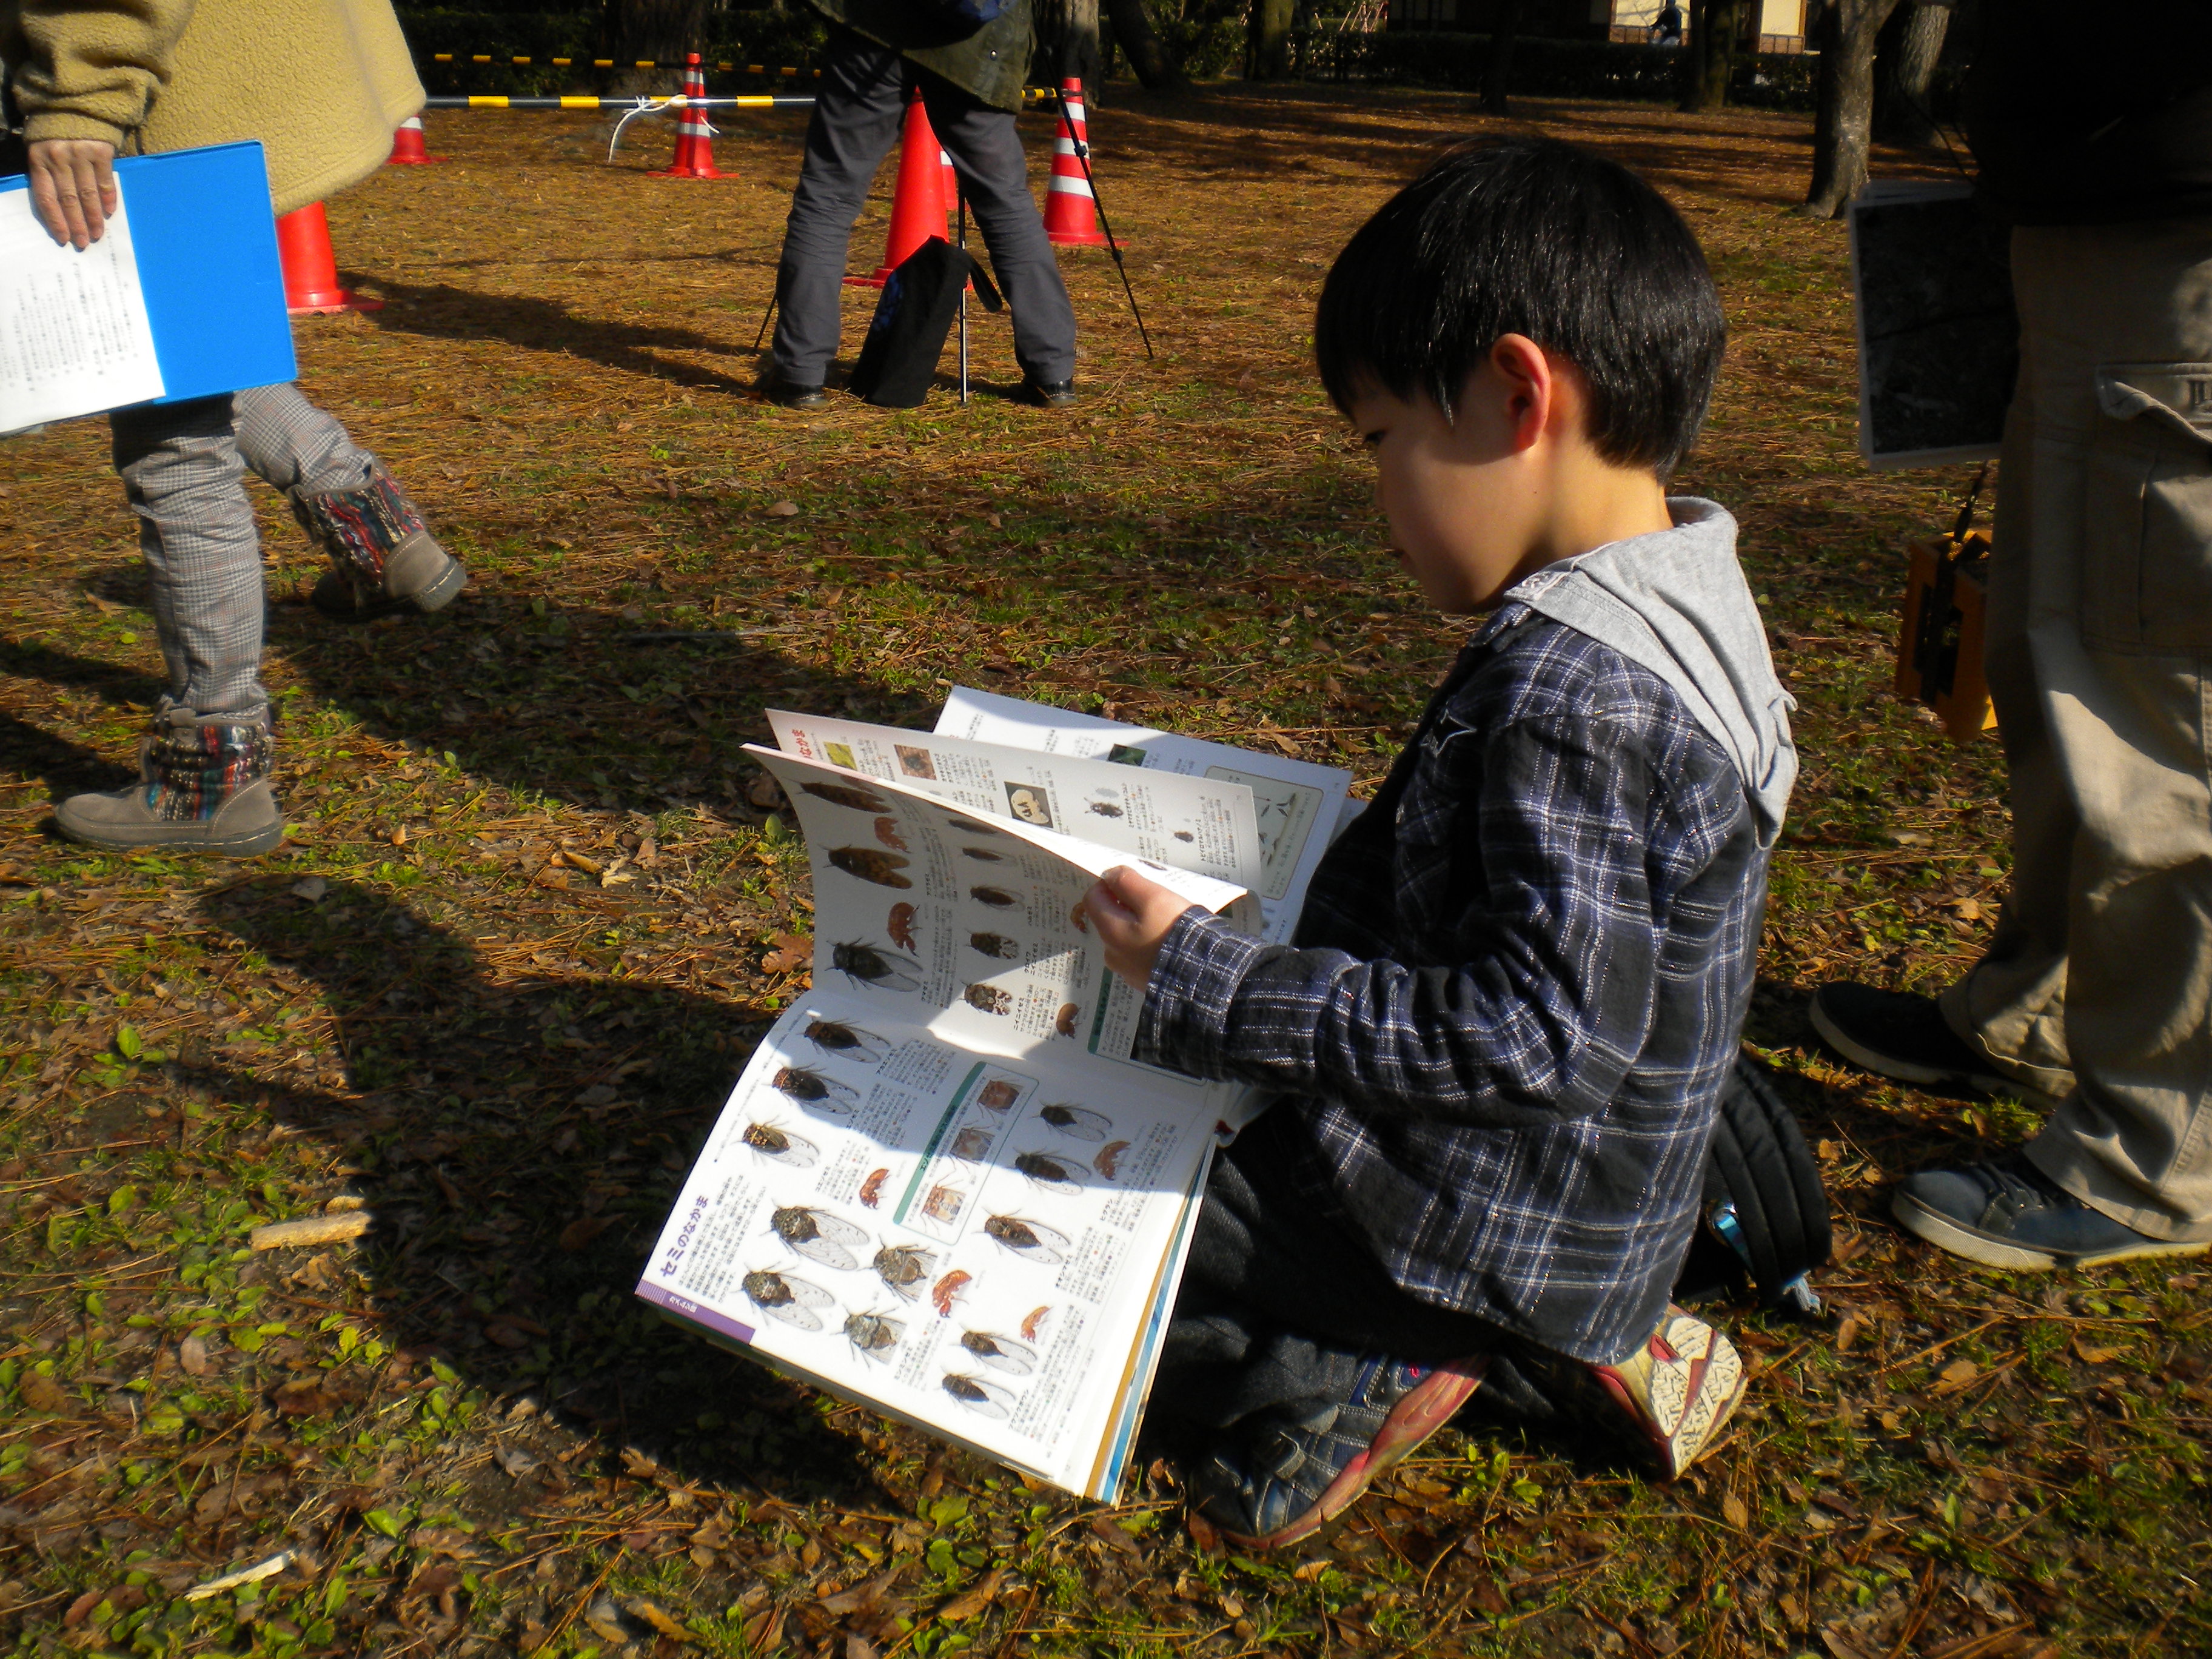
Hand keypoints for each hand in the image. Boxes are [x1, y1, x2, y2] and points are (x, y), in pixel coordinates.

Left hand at [28, 139, 117, 248]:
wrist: (72, 103)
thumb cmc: (55, 132)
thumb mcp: (41, 149)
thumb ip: (47, 174)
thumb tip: (59, 209)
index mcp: (39, 160)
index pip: (46, 197)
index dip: (56, 220)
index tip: (64, 238)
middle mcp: (58, 158)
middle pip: (68, 199)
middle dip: (77, 224)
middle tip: (84, 243)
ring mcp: (80, 154)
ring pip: (87, 193)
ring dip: (94, 217)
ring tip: (98, 234)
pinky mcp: (100, 150)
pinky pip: (105, 180)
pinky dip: (108, 198)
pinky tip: (110, 212)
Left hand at [1084, 865, 1197, 990]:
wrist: (1201, 977)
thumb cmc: (1175, 932)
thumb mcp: (1154, 898)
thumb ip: (1128, 882)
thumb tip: (1110, 874)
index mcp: (1109, 931)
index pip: (1093, 897)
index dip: (1110, 882)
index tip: (1134, 879)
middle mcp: (1112, 953)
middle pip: (1110, 917)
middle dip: (1127, 903)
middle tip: (1156, 898)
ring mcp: (1127, 969)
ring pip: (1127, 935)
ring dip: (1140, 923)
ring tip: (1167, 920)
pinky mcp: (1144, 979)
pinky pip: (1141, 952)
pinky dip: (1150, 941)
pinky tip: (1169, 940)